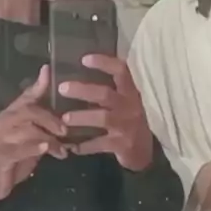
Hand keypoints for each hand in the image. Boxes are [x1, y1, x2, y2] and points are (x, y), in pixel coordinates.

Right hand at [0, 65, 67, 203]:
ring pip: (27, 130)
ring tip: (62, 150)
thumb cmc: (14, 158)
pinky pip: (20, 148)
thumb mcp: (30, 138)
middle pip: (28, 110)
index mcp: (11, 115)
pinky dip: (36, 147)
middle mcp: (3, 121)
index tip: (48, 70)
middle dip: (50, 119)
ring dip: (49, 140)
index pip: (25, 96)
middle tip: (65, 130)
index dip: (38, 84)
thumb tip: (65, 118)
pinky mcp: (0, 155)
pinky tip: (47, 150)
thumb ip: (43, 126)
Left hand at [59, 54, 153, 171]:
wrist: (148, 151)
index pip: (121, 71)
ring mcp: (127, 126)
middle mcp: (131, 106)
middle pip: (105, 94)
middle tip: (62, 88)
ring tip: (64, 118)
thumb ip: (114, 89)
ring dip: (81, 117)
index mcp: (132, 91)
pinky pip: (100, 144)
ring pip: (102, 118)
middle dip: (82, 90)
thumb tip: (85, 71)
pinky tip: (72, 147)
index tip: (84, 59)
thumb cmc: (134, 120)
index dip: (104, 63)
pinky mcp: (122, 144)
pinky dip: (85, 146)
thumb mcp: (129, 101)